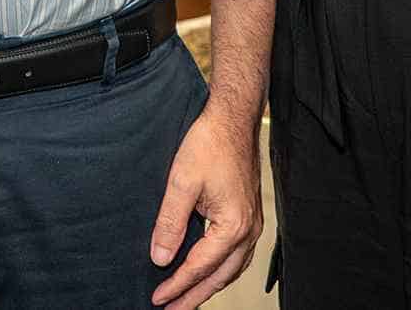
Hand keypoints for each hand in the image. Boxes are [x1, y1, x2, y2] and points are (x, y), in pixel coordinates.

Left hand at [147, 102, 261, 309]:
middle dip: (194, 296)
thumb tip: (159, 257)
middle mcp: (249, 230)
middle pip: (219, 277)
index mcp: (233, 225)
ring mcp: (253, 224)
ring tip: (186, 298)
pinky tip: (207, 271)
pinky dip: (220, 270)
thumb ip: (170, 223)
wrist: (233, 119)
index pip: (200, 267)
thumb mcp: (181, 183)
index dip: (176, 285)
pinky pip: (236, 255)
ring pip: (231, 269)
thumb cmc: (210, 144)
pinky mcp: (249, 216)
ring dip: (208, 285)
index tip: (157, 298)